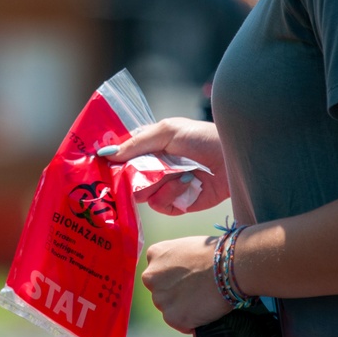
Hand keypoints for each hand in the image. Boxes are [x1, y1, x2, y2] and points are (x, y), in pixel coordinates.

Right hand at [98, 117, 228, 212]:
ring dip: (159, 185)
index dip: (113, 162)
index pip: (121, 157)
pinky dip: (172, 196)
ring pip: (142, 194)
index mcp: (149, 147)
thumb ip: (136, 143)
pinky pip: (160, 205)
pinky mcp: (176, 204)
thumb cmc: (202, 138)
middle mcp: (154, 168)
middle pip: (128, 179)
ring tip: (179, 174)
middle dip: (133, 178)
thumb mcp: (167, 131)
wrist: (233, 160)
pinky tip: (188, 184)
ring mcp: (164, 186)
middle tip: (145, 173)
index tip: (104, 165)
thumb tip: (105, 154)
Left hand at [141, 235, 231, 332]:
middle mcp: (151, 277)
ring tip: (203, 300)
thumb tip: (181, 274)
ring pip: (169, 309)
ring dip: (183, 308)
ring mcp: (160, 299)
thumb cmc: (214, 254)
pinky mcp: (172, 317)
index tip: (188, 278)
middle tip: (196, 292)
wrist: (227, 267)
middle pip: (161, 291)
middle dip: (175, 294)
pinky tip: (205, 311)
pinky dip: (192, 322)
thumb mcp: (185, 248)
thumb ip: (176, 261)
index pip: (158, 272)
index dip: (175, 277)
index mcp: (155, 255)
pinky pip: (181, 324)